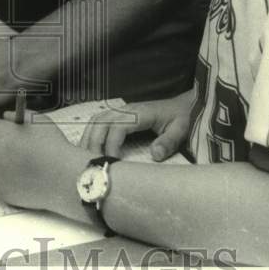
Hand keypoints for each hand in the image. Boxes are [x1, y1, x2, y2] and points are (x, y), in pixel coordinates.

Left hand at [0, 112, 91, 212]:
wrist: (64, 178)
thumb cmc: (52, 146)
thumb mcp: (38, 121)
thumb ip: (18, 115)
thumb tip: (6, 116)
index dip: (6, 130)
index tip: (16, 135)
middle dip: (3, 148)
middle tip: (23, 151)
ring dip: (6, 165)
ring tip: (29, 167)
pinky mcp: (1, 192)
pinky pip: (3, 183)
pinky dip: (12, 181)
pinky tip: (29, 179)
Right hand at [79, 90, 193, 159]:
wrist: (183, 106)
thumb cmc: (181, 119)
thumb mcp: (180, 130)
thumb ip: (169, 142)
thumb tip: (154, 155)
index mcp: (140, 113)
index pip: (118, 126)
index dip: (111, 144)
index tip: (112, 162)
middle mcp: (127, 109)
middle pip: (101, 122)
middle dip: (93, 143)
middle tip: (93, 164)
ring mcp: (121, 110)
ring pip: (96, 120)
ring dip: (88, 138)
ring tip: (85, 157)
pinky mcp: (119, 115)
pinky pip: (98, 121)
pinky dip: (90, 133)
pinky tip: (89, 148)